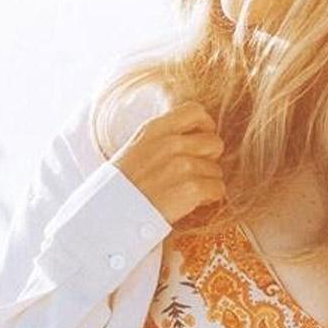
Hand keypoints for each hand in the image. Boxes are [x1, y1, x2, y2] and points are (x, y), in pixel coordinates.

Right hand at [110, 100, 225, 223]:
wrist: (109, 216)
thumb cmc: (122, 186)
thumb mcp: (136, 148)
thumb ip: (164, 137)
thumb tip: (195, 134)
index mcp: (155, 129)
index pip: (196, 111)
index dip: (204, 126)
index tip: (199, 139)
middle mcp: (171, 144)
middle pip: (214, 142)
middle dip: (208, 159)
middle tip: (194, 172)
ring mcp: (182, 166)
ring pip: (217, 170)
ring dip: (207, 182)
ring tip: (186, 191)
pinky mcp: (192, 189)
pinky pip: (218, 189)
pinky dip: (209, 198)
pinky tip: (192, 202)